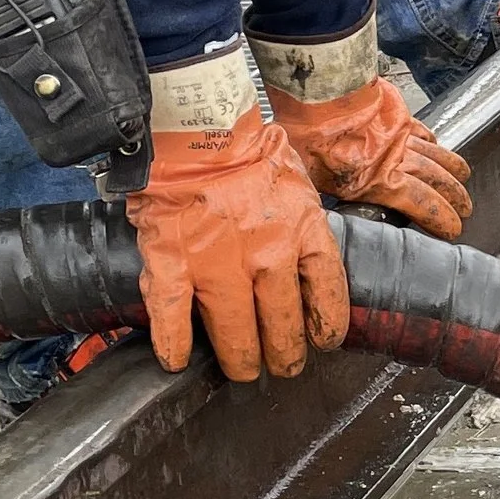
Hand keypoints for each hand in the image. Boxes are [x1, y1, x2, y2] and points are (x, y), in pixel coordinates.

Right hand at [128, 110, 350, 380]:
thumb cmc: (250, 150)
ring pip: (234, 332)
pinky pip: (172, 316)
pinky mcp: (172, 262)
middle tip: (281, 366)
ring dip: (239, 359)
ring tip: (241, 370)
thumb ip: (306, 228)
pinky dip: (174, 344)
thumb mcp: (300, 187)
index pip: (326, 297)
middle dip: (284, 355)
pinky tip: (176, 361)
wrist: (199, 127)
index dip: (326, 327)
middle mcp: (267, 257)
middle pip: (282, 325)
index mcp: (304, 235)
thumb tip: (309, 262)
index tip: (323, 341)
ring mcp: (218, 264)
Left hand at [265, 73, 470, 237]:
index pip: (421, 204)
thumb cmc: (308, 138)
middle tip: (466, 208)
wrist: (319, 95)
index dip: (441, 218)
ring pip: (436, 156)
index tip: (453, 229)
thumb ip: (327, 198)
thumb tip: (321, 219)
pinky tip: (438, 146)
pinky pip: (423, 132)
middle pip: (436, 182)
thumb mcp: (311, 180)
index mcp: (378, 183)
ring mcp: (401, 138)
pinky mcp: (399, 117)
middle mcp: (396, 162)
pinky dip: (433, 142)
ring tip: (464, 178)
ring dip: (452, 170)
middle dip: (454, 197)